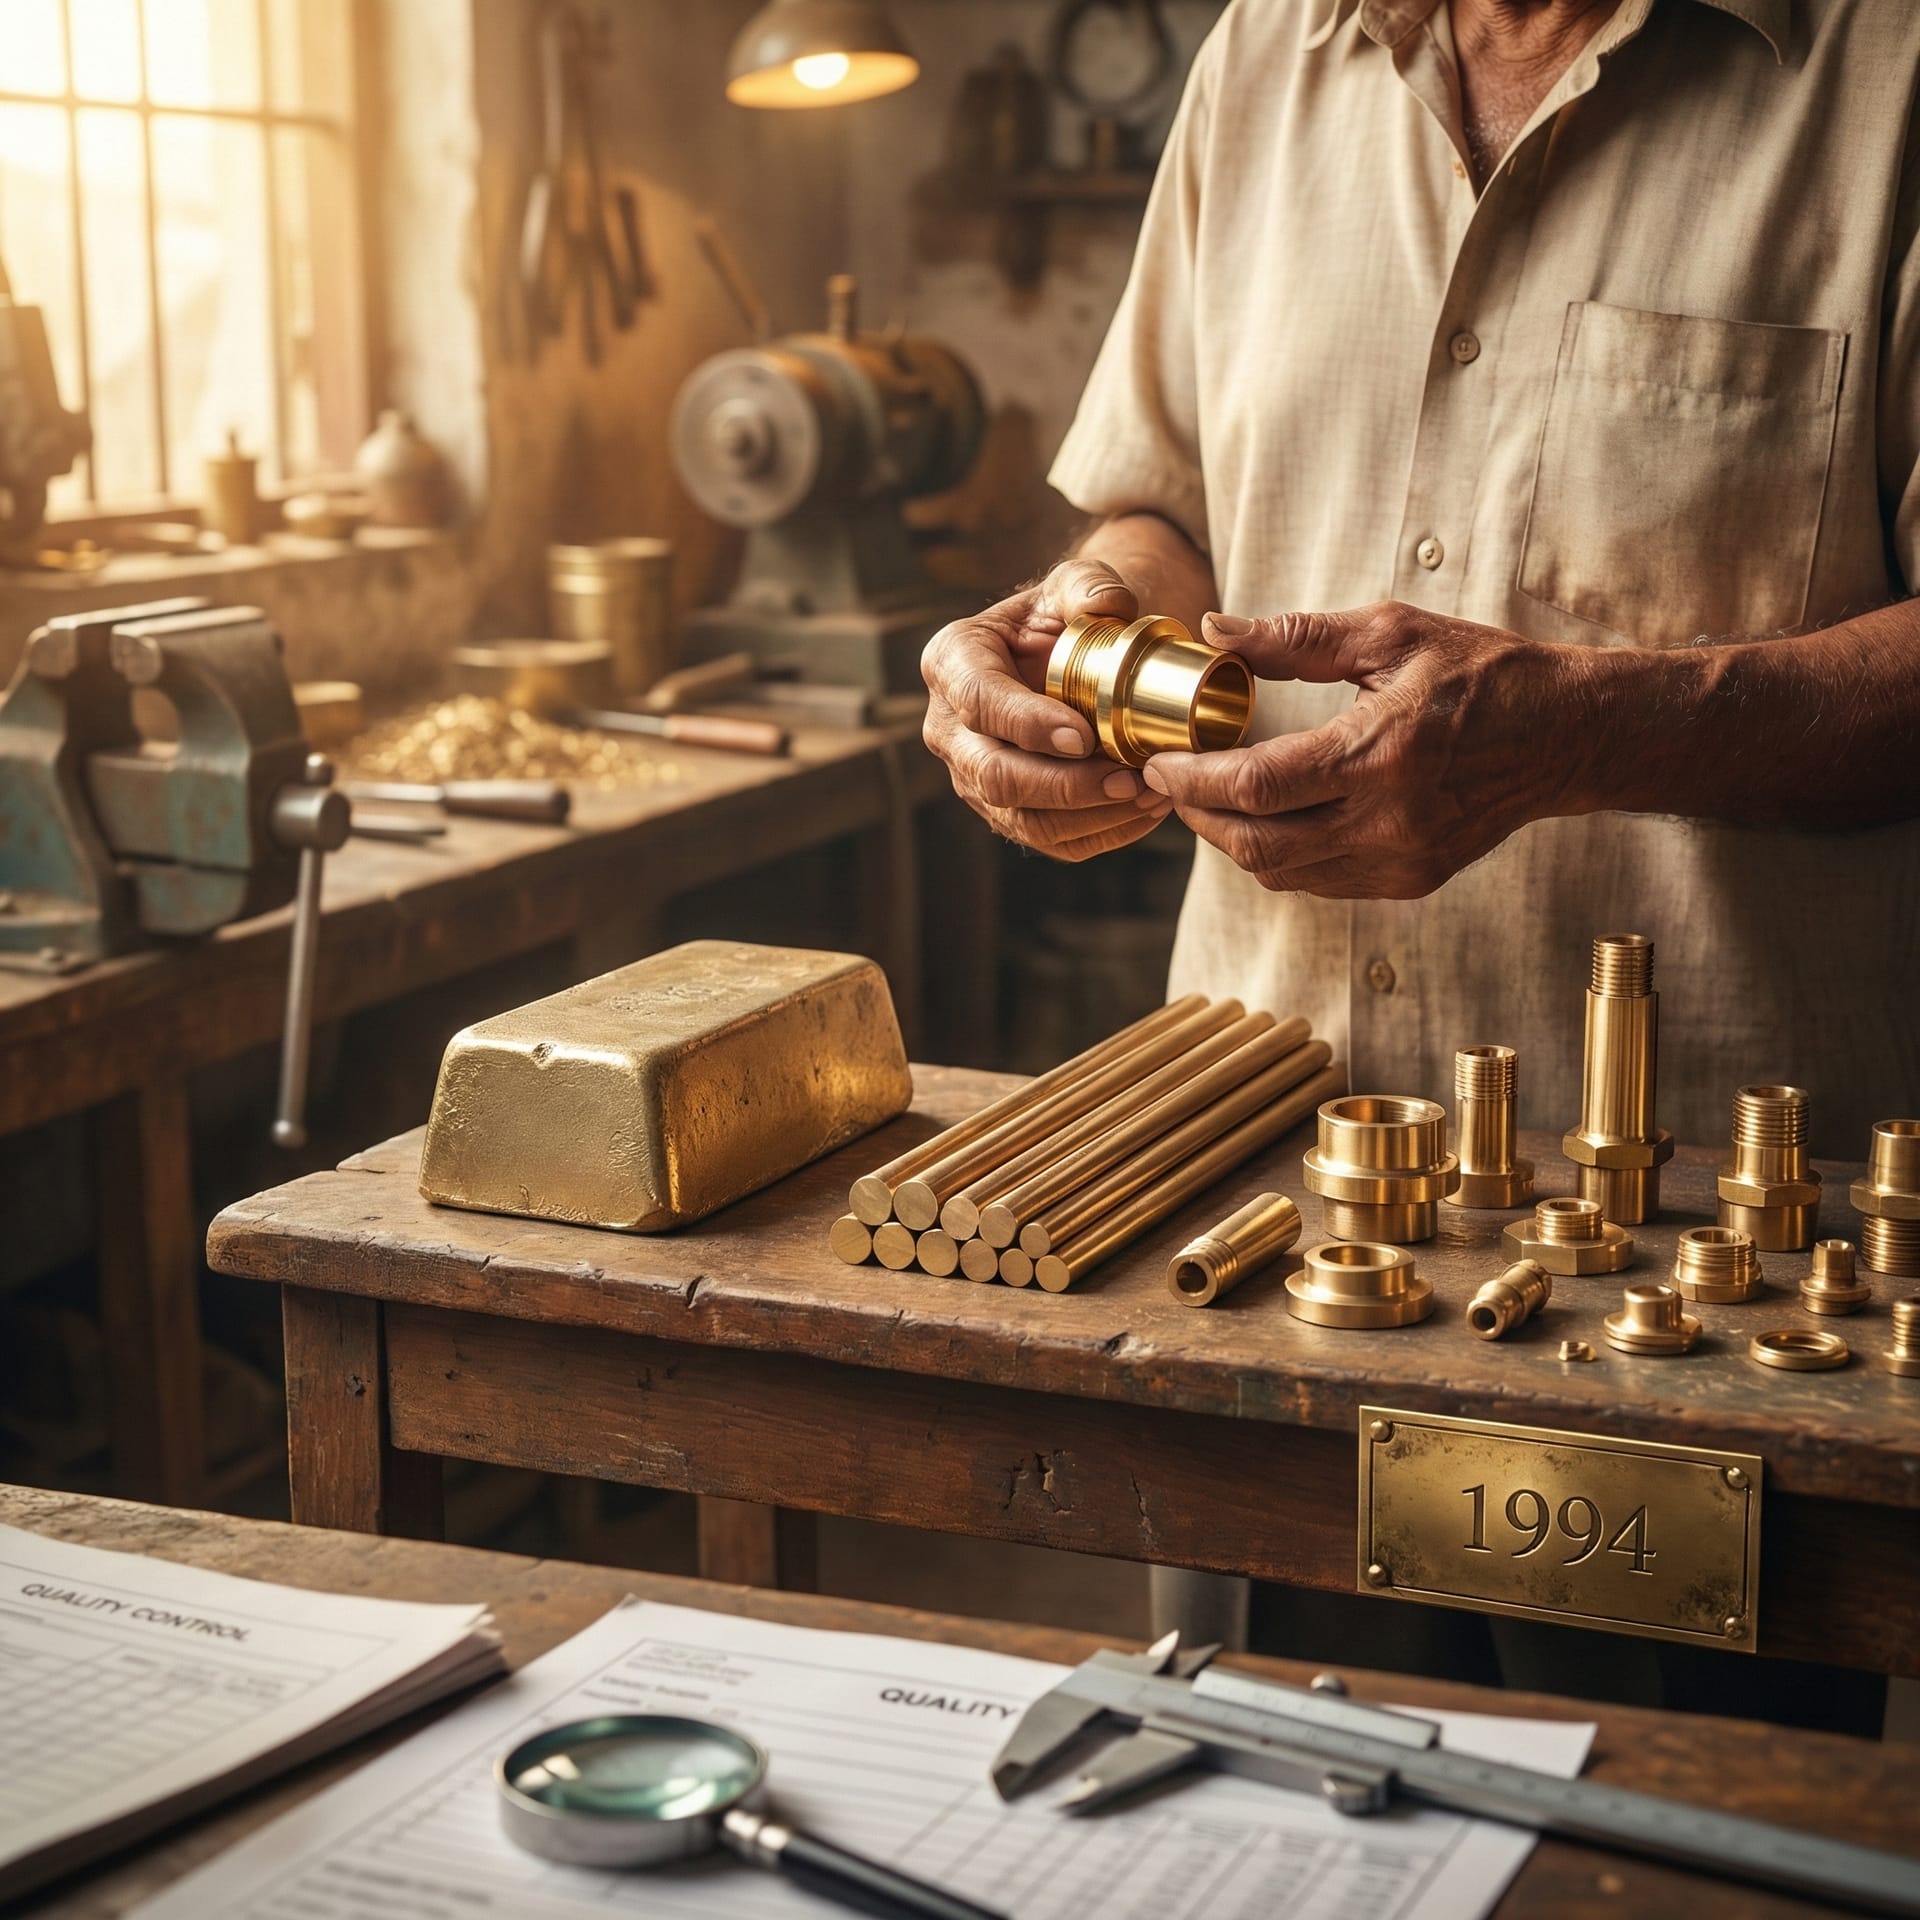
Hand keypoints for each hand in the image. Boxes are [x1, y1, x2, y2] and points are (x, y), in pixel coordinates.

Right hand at [922, 559, 1173, 859]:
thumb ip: (1091, 585)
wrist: (1072, 655)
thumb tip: (1109, 606)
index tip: (1083, 736)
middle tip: (1128, 777)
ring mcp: (973, 777)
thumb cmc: (1068, 614)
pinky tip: (1145, 811)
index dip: (1027, 725)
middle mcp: (949, 728)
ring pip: (1021, 819)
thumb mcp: (1077, 582)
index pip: (978, 702)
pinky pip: (1049, 840)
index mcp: (952, 662)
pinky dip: (1102, 833)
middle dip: (1064, 785)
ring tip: (1149, 794)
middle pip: (993, 775)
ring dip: (1089, 815)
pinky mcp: (1006, 813)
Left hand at [1141, 602, 1591, 897]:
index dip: (1194, 779)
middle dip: (1199, 815)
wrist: (1566, 735)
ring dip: (1233, 839)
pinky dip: (1279, 854)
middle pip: (1257, 844)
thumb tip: (1216, 633)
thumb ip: (1297, 637)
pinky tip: (1268, 817)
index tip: (1157, 759)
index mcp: (1380, 754)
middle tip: (1172, 781)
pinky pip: (1319, 881)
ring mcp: (1400, 860)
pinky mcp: (1410, 880)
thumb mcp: (1392, 634)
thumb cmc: (1484, 674)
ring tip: (1212, 796)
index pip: (1258, 786)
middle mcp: (1388, 821)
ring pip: (1281, 872)